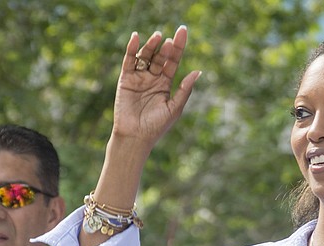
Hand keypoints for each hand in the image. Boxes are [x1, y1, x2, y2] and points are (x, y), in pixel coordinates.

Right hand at [111, 26, 200, 145]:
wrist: (136, 137)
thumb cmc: (157, 126)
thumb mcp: (175, 107)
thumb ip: (185, 89)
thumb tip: (198, 71)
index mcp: (165, 84)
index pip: (173, 61)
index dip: (178, 47)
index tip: (183, 31)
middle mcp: (152, 78)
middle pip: (160, 56)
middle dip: (166, 47)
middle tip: (172, 39)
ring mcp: (139, 77)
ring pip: (145, 56)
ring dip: (151, 45)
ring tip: (158, 37)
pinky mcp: (126, 79)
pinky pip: (129, 61)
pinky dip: (131, 49)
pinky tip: (136, 38)